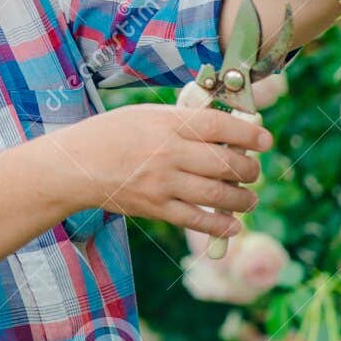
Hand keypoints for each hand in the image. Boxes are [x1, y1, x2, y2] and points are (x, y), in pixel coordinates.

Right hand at [49, 102, 270, 237]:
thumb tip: (226, 129)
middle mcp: (168, 153)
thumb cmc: (113, 133)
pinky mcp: (155, 208)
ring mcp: (162, 184)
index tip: (265, 139)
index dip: (249, 133)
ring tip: (249, 198)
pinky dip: (221, 226)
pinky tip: (233, 225)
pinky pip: (196, 220)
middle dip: (249, 169)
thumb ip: (184, 120)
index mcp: (167, 123)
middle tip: (254, 170)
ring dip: (243, 199)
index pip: (219, 126)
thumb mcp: (147, 114)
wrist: (75, 166)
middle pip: (224, 163)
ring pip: (217, 195)